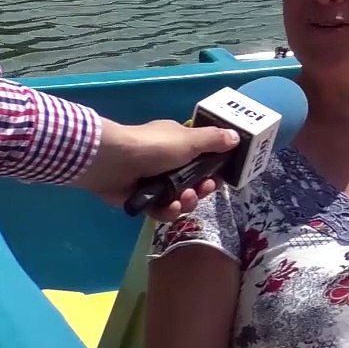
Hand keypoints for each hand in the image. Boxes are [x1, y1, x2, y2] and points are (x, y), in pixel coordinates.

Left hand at [73, 118, 238, 221]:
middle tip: (204, 189)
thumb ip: (214, 141)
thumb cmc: (153, 146)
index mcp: (179, 144)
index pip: (203, 158)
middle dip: (203, 188)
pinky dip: (168, 210)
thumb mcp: (189, 140)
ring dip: (188, 201)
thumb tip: (237, 137)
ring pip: (181, 198)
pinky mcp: (143, 200)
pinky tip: (170, 207)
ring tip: (184, 199)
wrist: (111, 162)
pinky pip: (162, 210)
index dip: (214, 169)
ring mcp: (155, 182)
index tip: (221, 176)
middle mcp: (168, 163)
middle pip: (195, 182)